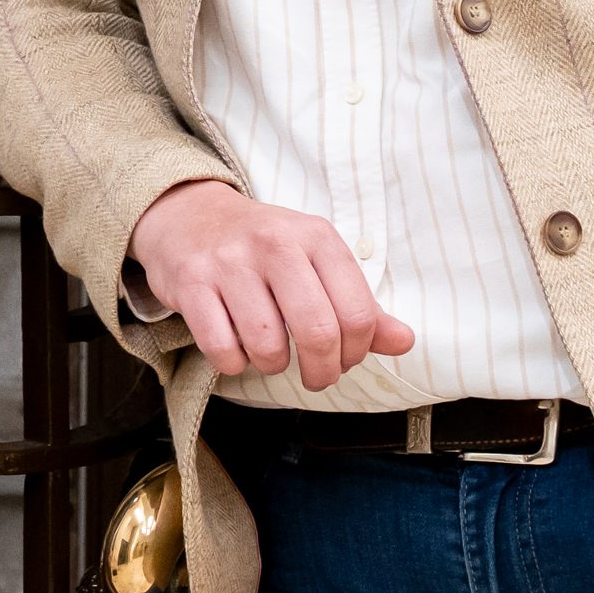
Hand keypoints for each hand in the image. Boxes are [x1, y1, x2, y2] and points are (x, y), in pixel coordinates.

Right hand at [127, 180, 413, 392]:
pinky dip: (233, 363)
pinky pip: (222, 349)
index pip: (358, 313)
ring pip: (267, 346)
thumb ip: (361, 305)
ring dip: (273, 366)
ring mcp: (230, 262)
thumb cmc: (263, 248)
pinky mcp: (191, 283)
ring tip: (271, 355)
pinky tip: (236, 348)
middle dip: (322, 371)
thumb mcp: (317, 262)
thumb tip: (404, 341)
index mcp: (316, 236)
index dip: (357, 352)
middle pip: (317, 332)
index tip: (345, 359)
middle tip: (317, 377)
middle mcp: (275, 243)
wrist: (189, 215)